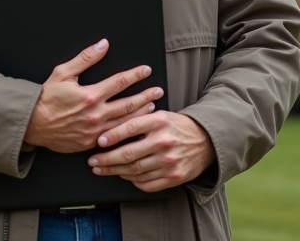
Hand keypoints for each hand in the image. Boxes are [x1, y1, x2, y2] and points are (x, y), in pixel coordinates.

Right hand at [23, 39, 163, 153]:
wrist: (32, 124)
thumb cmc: (47, 98)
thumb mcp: (63, 72)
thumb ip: (85, 58)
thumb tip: (103, 45)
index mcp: (90, 95)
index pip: (120, 82)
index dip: (135, 75)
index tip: (146, 70)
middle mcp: (95, 114)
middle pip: (128, 104)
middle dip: (146, 95)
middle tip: (158, 90)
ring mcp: (94, 131)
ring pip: (124, 122)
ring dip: (140, 114)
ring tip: (152, 107)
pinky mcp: (91, 143)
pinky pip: (113, 138)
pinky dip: (127, 132)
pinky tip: (135, 128)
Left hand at [86, 111, 214, 191]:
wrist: (207, 141)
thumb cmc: (178, 127)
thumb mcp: (161, 115)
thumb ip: (140, 120)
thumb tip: (111, 127)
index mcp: (160, 122)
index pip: (130, 127)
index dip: (111, 136)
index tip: (98, 142)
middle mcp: (164, 142)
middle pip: (128, 154)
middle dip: (106, 159)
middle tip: (93, 161)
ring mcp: (169, 162)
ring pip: (134, 171)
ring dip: (115, 172)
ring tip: (103, 170)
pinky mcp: (174, 177)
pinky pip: (147, 184)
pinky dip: (132, 182)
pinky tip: (124, 176)